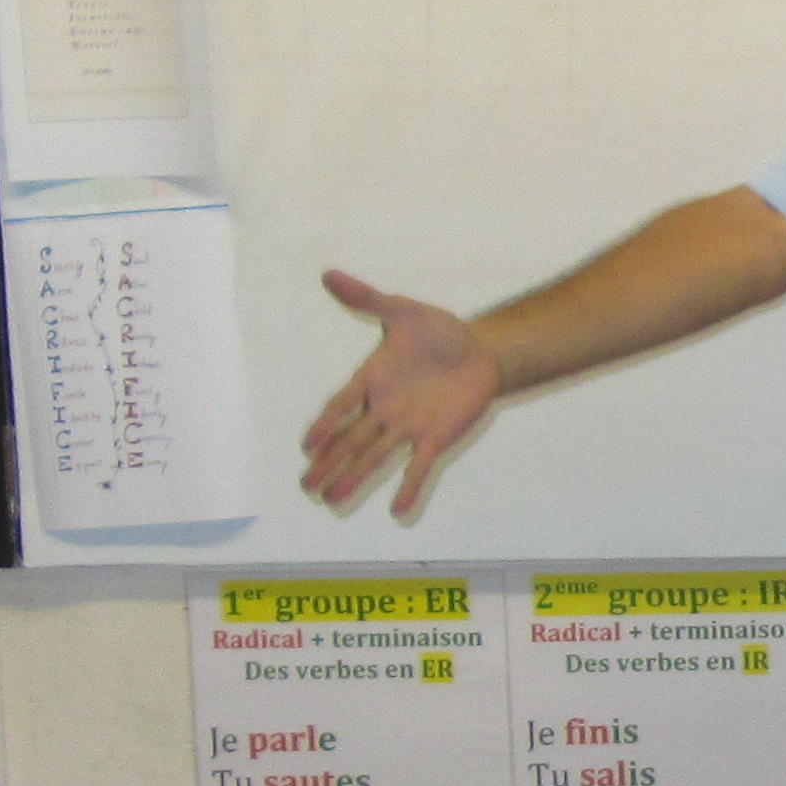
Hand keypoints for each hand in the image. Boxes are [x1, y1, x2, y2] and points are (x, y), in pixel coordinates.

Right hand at [301, 269, 505, 520]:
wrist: (481, 350)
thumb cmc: (439, 331)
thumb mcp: (401, 310)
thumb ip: (365, 297)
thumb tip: (328, 273)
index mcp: (371, 380)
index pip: (341, 406)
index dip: (324, 425)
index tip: (305, 445)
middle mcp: (384, 409)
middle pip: (349, 440)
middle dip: (328, 462)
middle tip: (304, 484)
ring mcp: (407, 426)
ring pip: (374, 457)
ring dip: (353, 478)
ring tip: (331, 499)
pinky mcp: (434, 438)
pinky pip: (418, 466)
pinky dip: (408, 487)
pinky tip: (396, 512)